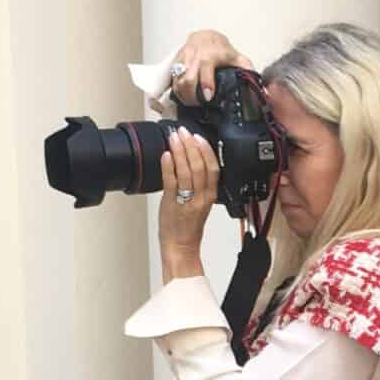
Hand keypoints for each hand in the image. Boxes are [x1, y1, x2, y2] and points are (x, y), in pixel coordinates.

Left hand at [158, 125, 219, 276]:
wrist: (181, 247)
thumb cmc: (188, 228)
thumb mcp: (200, 204)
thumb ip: (199, 185)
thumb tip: (191, 162)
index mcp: (210, 196)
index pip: (213, 169)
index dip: (206, 151)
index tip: (199, 137)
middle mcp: (201, 198)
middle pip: (200, 167)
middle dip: (191, 146)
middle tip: (183, 132)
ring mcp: (187, 201)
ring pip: (186, 171)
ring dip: (179, 152)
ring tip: (173, 139)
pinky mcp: (172, 204)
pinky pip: (171, 182)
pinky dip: (168, 167)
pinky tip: (166, 155)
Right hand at [168, 28, 254, 105]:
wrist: (205, 36)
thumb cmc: (221, 49)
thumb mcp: (237, 57)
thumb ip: (247, 70)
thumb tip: (258, 85)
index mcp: (211, 54)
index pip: (205, 68)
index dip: (206, 84)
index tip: (208, 97)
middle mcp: (195, 55)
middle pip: (187, 79)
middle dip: (192, 95)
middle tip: (199, 104)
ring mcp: (184, 58)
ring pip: (177, 80)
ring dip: (183, 95)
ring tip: (191, 103)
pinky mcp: (176, 61)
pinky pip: (172, 78)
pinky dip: (177, 90)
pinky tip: (184, 96)